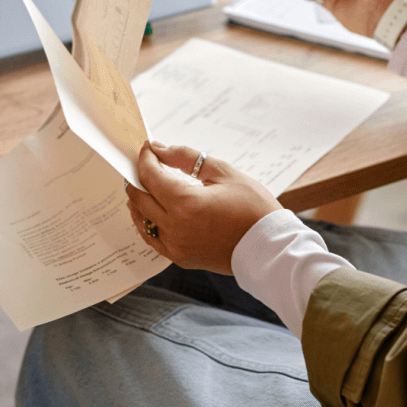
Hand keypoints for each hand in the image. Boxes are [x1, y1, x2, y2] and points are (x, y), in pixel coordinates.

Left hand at [126, 141, 281, 274]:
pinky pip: (152, 238)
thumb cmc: (253, 208)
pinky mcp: (180, 257)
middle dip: (138, 176)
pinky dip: (146, 222)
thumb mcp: (223, 172)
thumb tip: (159, 148)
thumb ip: (186, 158)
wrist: (269, 246)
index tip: (148, 149)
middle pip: (140, 197)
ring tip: (145, 185)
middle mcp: (175, 227)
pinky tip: (151, 211)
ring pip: (141, 219)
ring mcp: (176, 245)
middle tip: (144, 164)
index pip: (150, 176)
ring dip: (139, 200)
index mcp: (185, 203)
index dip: (146, 158)